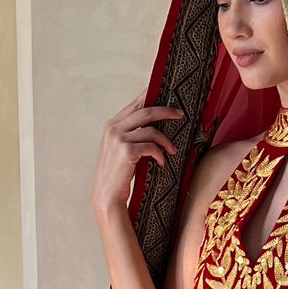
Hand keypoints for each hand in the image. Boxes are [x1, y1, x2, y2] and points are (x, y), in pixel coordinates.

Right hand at [93, 98, 183, 214]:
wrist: (107, 196)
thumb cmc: (117, 175)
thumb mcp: (120, 150)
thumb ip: (131, 134)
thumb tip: (153, 124)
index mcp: (111, 125)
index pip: (134, 105)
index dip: (150, 96)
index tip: (167, 92)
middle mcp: (113, 128)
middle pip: (145, 111)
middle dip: (166, 111)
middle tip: (180, 114)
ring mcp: (118, 139)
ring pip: (151, 130)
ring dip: (166, 141)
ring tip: (173, 151)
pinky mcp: (126, 151)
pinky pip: (151, 146)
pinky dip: (160, 154)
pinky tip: (162, 163)